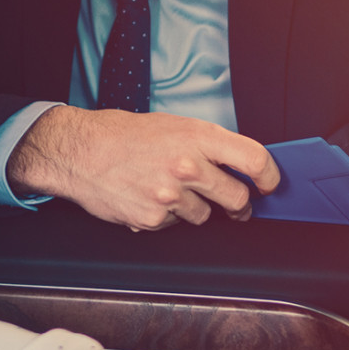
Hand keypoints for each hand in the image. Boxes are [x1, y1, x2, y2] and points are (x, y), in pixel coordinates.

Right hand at [7, 106, 278, 229]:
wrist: (80, 151)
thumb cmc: (123, 134)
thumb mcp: (172, 125)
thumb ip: (206, 143)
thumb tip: (236, 164)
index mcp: (197, 136)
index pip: (254, 159)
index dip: (269, 176)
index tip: (267, 184)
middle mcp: (188, 166)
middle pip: (237, 197)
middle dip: (238, 204)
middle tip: (233, 204)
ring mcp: (170, 195)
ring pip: (205, 215)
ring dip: (195, 208)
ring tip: (170, 190)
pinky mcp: (153, 218)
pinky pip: (174, 224)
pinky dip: (166, 216)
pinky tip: (148, 198)